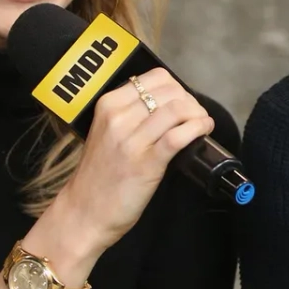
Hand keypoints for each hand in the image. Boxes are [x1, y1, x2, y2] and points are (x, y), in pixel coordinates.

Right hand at [44, 71, 214, 261]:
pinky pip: (178, 136)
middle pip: (170, 91)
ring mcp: (131, 139)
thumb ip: (131, 116)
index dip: (178, 88)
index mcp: (108, 105)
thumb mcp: (107, 133)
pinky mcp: (146, 162)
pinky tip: (203, 132)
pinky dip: (198, 129)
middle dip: (191, 101)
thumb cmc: (100, 175)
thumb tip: (170, 105)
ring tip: (202, 125)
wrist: (85, 212)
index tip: (184, 103)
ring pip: (176, 109)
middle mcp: (118, 117)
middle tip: (196, 117)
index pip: (155, 77)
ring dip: (198, 115)